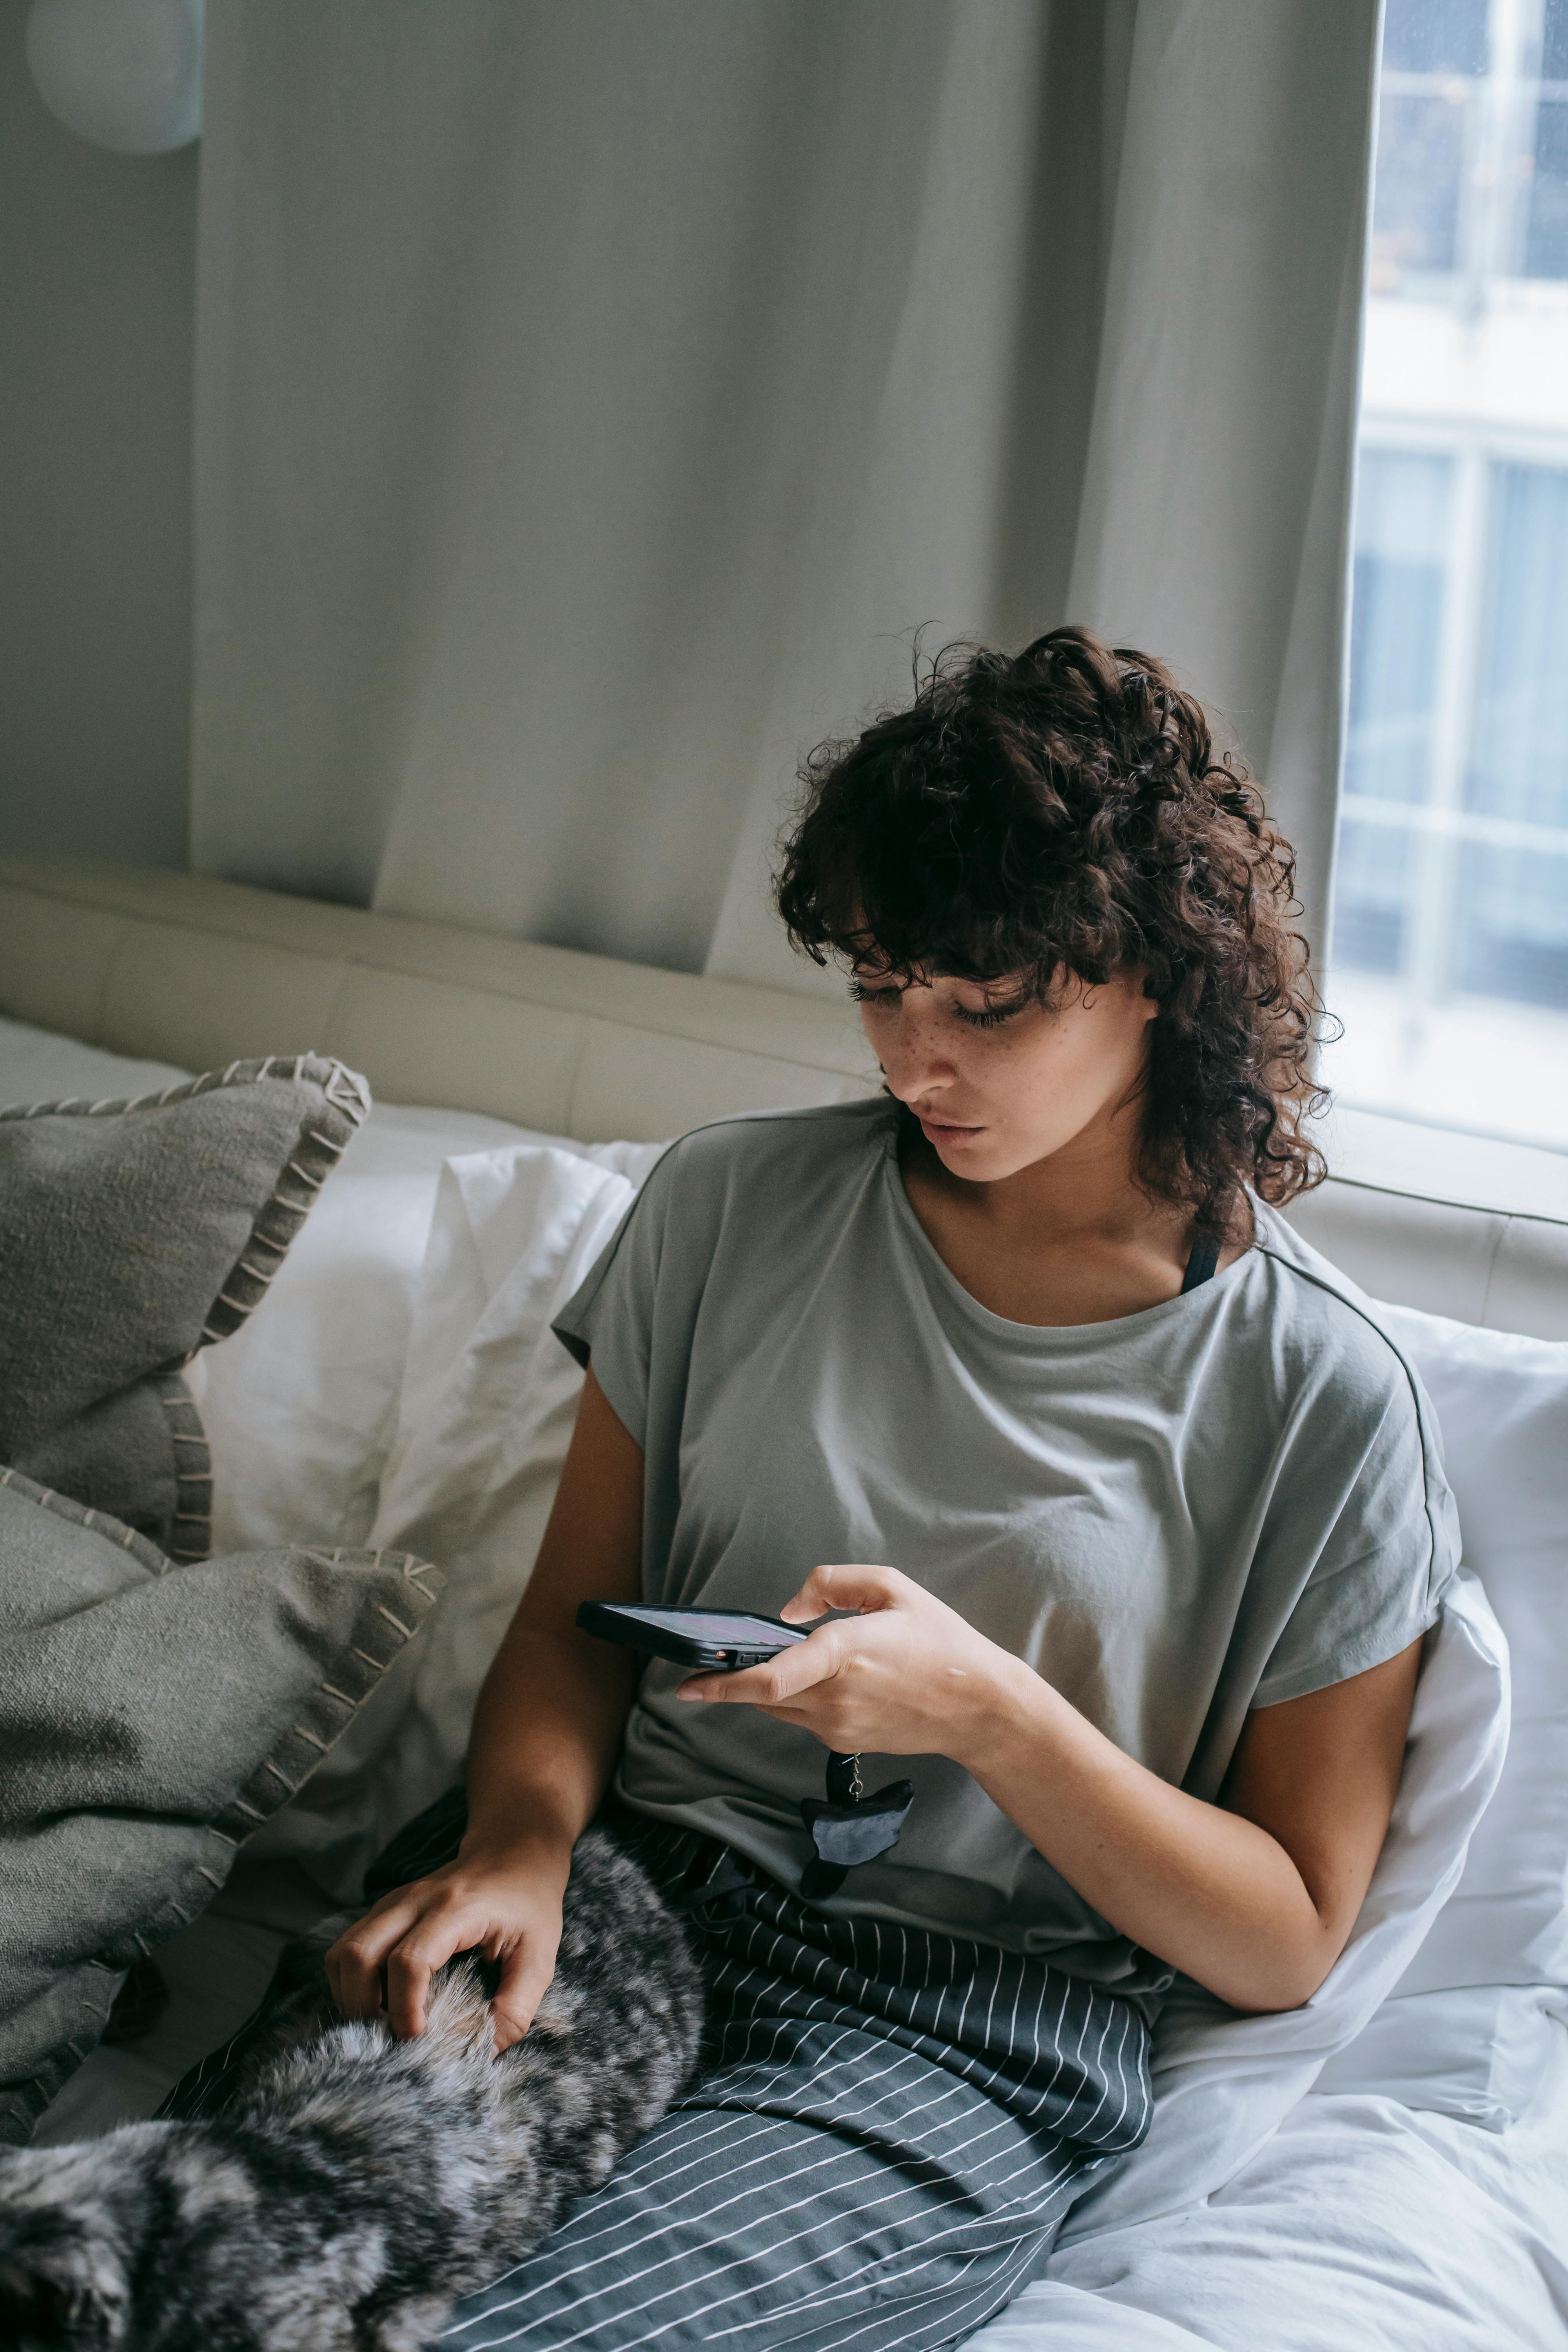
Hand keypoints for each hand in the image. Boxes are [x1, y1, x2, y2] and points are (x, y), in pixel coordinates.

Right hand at [323, 1837, 570, 2052]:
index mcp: (457, 1909)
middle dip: (363, 2006)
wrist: (516, 1849)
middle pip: (359, 1954)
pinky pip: (347, 1947)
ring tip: (380, 2022)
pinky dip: (351, 1981)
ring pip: (343, 1951)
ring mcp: (394, 1902)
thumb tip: (484, 2056)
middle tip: (389, 2037)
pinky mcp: (385, 1910)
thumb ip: (516, 2008)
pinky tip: (377, 2001)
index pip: (410, 1959)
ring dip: (350, 1995)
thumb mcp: (539, 1956)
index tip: (416, 2038)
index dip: (405, 2007)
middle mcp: (415, 1901)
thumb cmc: (529, 1904)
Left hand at [675, 1564, 1016, 1764]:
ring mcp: (838, 1725)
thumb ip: (832, 1583)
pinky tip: (821, 1679)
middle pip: (761, 1694)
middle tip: (704, 1667)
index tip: (686, 1685)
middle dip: (728, 1681)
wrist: (977, 1706)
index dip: (723, 1684)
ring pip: (778, 1706)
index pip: (772, 1677)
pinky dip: (797, 1697)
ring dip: (765, 1686)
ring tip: (772, 1661)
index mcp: (845, 1652)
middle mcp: (836, 1695)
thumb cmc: (939, 1641)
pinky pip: (802, 1717)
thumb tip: (788, 1612)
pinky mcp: (844, 1742)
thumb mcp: (892, 1588)